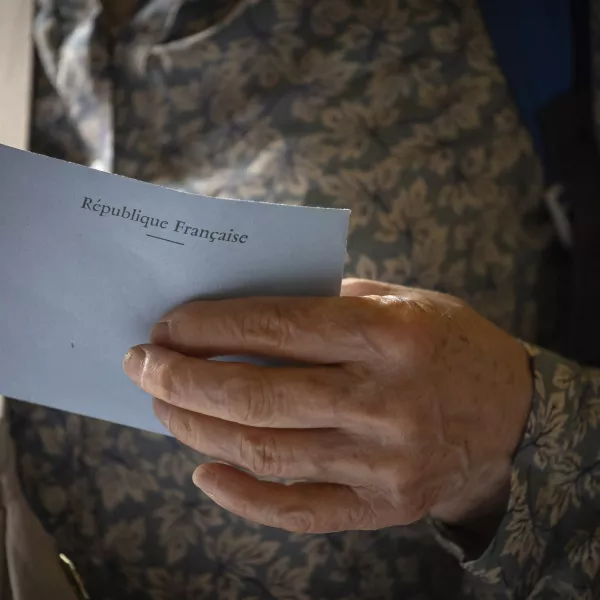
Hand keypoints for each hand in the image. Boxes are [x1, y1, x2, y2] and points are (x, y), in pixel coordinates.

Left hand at [123, 279, 531, 532]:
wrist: (511, 414)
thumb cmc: (447, 343)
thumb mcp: (399, 300)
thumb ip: (326, 303)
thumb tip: (244, 313)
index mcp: (390, 336)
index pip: (278, 327)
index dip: (212, 326)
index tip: (168, 325)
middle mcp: (386, 401)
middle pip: (260, 395)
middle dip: (185, 379)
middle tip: (143, 366)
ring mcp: (385, 461)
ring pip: (268, 452)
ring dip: (200, 428)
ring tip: (163, 406)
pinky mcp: (384, 506)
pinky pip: (299, 510)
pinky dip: (242, 495)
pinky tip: (203, 469)